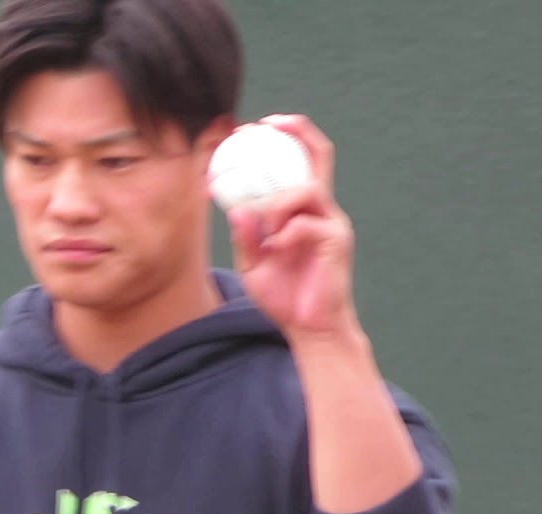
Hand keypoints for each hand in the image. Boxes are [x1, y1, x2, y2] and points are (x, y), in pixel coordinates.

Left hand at [226, 114, 359, 341]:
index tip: (256, 127)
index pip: (300, 163)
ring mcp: (332, 224)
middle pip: (319, 156)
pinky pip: (305, 224)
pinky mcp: (337, 242)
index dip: (285, 138)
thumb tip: (235, 210)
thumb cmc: (283, 296)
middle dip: (296, 131)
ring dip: (278, 202)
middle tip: (265, 125)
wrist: (309, 329)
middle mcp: (322, 210)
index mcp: (302, 211)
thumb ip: (245, 237)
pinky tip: (276, 249)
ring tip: (267, 230)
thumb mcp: (253, 265)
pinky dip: (284, 233)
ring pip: (307, 188)